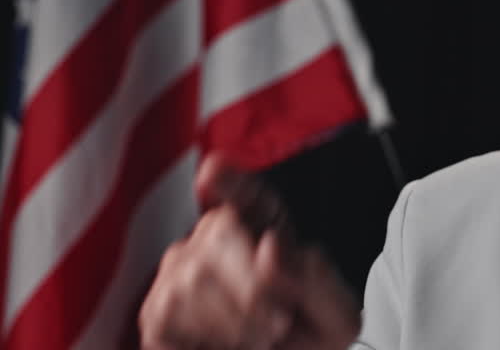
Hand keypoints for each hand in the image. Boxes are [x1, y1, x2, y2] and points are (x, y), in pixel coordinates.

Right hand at [138, 154, 359, 349]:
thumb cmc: (310, 337)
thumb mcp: (336, 314)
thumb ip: (315, 278)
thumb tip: (269, 249)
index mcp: (269, 224)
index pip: (245, 191)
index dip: (228, 180)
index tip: (213, 172)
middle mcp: (218, 236)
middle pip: (218, 233)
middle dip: (251, 285)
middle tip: (278, 321)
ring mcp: (181, 271)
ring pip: (192, 280)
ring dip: (232, 320)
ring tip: (259, 337)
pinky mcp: (157, 311)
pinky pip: (167, 315)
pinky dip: (204, 338)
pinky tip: (227, 344)